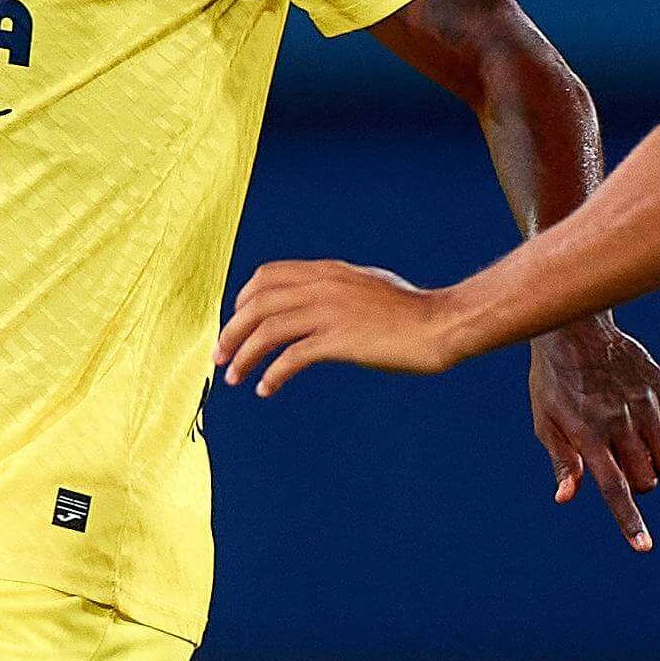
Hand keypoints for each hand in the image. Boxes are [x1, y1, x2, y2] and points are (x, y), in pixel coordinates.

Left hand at [215, 259, 458, 394]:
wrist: (439, 324)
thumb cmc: (409, 311)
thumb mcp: (366, 285)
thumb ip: (337, 288)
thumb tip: (316, 300)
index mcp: (326, 271)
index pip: (266, 276)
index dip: (242, 300)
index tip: (235, 323)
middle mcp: (322, 286)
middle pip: (257, 304)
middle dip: (231, 331)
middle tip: (220, 356)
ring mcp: (330, 312)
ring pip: (267, 331)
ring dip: (244, 356)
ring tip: (233, 378)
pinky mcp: (339, 340)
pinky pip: (291, 358)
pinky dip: (272, 375)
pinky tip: (265, 389)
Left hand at [525, 314, 659, 553]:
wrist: (574, 325)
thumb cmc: (553, 379)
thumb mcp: (545, 420)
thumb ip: (562, 461)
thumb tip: (567, 498)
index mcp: (588, 436)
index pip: (615, 489)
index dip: (630, 522)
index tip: (644, 547)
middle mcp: (620, 423)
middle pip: (647, 479)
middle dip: (640, 485)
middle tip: (623, 465)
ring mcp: (644, 404)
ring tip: (641, 449)